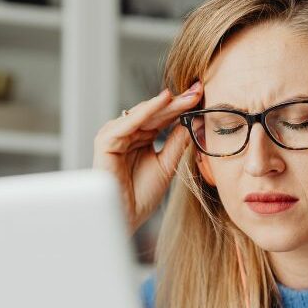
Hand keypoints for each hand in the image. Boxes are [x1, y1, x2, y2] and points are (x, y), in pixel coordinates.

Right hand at [93, 81, 202, 234]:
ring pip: (142, 114)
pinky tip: (163, 101)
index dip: (181, 107)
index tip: (201, 95)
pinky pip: (128, 123)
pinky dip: (146, 111)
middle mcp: (126, 134)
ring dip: (165, 105)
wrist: (126, 217)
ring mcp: (114, 136)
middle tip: (198, 89)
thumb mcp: (167, 164)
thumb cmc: (141, 196)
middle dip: (177, 102)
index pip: (161, 118)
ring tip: (186, 96)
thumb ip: (176, 142)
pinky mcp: (105, 141)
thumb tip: (193, 120)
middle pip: (154, 113)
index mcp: (139, 138)